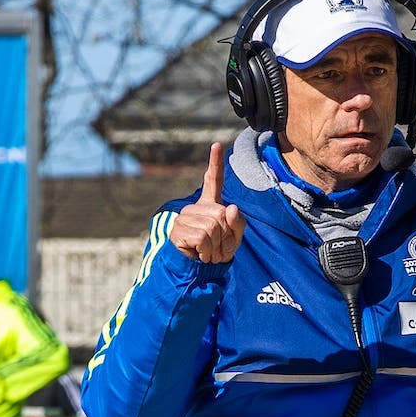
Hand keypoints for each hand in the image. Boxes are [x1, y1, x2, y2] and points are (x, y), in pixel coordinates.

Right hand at [166, 143, 244, 264]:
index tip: (217, 144)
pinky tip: (200, 254)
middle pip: (221, 214)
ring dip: (216, 246)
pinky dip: (207, 251)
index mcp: (210, 205)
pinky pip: (203, 238)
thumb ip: (237, 223)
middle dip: (225, 236)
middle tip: (216, 247)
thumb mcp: (234, 238)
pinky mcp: (178, 230)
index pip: (213, 181)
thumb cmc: (216, 252)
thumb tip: (231, 207)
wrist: (198, 271)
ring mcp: (185, 218)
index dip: (215, 163)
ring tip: (208, 252)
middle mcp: (196, 208)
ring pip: (213, 227)